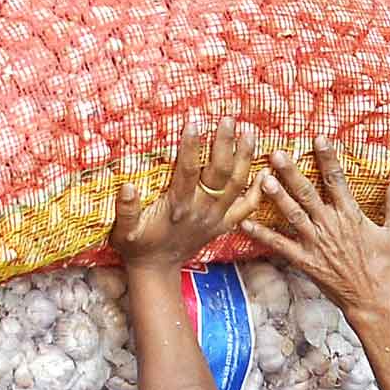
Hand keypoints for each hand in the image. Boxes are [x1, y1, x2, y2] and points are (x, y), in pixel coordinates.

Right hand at [109, 122, 261, 270]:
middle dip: (224, 143)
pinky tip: (266, 171)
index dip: (191, 145)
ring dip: (244, 158)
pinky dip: (258, 190)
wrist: (156, 270)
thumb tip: (128, 186)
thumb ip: (125, 209)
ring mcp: (216, 218)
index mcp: (177, 206)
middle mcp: (201, 210)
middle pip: (218, 172)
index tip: (194, 120)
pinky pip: (246, 207)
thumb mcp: (123, 231)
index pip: (187, 170)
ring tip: (250, 133)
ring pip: (236, 184)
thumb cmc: (136, 246)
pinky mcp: (223, 225)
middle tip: (229, 118)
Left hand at [245, 141, 389, 322]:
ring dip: (276, 197)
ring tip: (261, 179)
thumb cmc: (388, 268)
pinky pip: (280, 246)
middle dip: (292, 172)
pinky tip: (245, 223)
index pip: (338, 180)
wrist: (376, 303)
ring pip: (292, 215)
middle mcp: (330, 227)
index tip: (318, 138)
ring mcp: (316, 244)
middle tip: (277, 153)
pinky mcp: (305, 261)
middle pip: (308, 194)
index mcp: (351, 216)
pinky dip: (262, 235)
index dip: (328, 158)